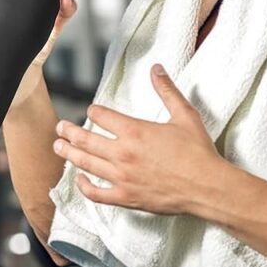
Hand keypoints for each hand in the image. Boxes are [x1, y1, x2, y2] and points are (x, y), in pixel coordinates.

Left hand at [53, 64, 221, 214]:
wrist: (207, 186)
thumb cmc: (198, 151)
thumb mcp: (184, 114)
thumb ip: (167, 90)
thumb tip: (157, 69)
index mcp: (135, 131)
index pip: (103, 116)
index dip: (94, 111)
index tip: (92, 111)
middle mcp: (123, 154)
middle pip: (87, 140)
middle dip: (69, 132)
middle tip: (60, 127)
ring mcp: (123, 178)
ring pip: (86, 164)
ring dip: (69, 154)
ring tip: (58, 147)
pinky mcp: (127, 198)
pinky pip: (97, 194)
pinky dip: (84, 186)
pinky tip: (79, 179)